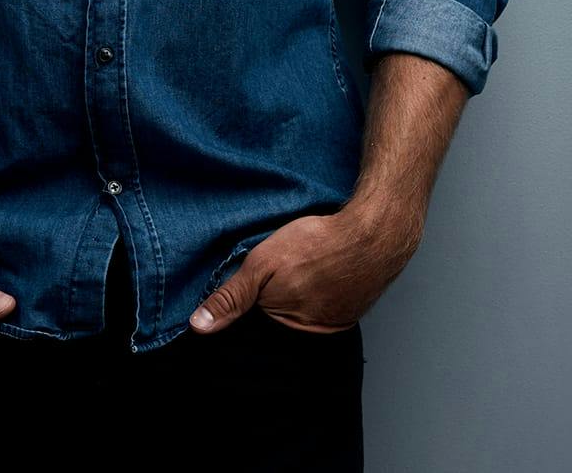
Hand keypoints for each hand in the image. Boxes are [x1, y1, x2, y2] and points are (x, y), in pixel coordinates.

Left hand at [188, 205, 419, 334]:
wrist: (373, 235)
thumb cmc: (317, 244)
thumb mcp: (263, 262)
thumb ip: (232, 295)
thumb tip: (198, 326)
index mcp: (281, 326)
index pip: (252, 334)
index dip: (245, 315)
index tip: (247, 293)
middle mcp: (306, 336)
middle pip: (275, 330)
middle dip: (268, 311)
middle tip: (280, 278)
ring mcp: (330, 327)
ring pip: (299, 322)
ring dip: (293, 304)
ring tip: (299, 275)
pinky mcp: (347, 316)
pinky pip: (321, 313)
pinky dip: (315, 298)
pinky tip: (316, 277)